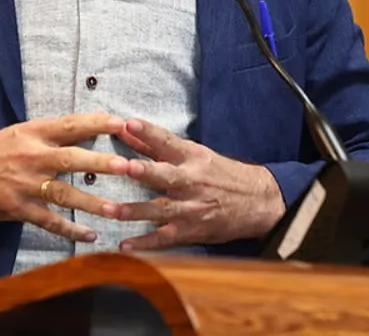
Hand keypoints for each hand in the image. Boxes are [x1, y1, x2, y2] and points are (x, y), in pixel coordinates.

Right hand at [0, 112, 130, 242]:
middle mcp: (32, 156)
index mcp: (34, 133)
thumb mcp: (21, 133)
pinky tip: (90, 235)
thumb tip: (89, 130)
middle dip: (101, 162)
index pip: (70, 125)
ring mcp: (25, 184)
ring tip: (117, 210)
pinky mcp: (18, 207)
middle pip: (72, 158)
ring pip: (64, 193)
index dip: (96, 122)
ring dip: (92, 203)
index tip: (122, 122)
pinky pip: (49, 221)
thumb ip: (52, 134)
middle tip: (127, 166)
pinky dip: (70, 229)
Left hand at [113, 118, 284, 250]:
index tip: (128, 123)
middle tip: (125, 167)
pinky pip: (165, 238)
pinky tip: (125, 245)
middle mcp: (192, 182)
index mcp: (193, 158)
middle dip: (145, 172)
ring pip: (160, 210)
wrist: (258, 201)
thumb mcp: (195, 154)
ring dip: (135, 211)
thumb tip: (126, 128)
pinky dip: (145, 243)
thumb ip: (156, 144)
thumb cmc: (222, 174)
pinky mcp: (192, 231)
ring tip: (110, 210)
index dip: (148, 132)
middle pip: (165, 176)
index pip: (167, 142)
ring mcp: (192, 208)